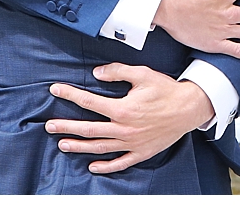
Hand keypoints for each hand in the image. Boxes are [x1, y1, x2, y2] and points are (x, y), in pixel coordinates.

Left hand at [44, 63, 213, 173]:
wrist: (190, 107)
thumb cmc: (166, 89)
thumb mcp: (142, 74)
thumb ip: (117, 71)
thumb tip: (96, 73)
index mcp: (123, 108)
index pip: (89, 101)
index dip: (70, 94)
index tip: (55, 90)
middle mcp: (124, 128)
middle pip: (89, 129)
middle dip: (66, 126)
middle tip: (49, 125)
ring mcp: (132, 143)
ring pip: (100, 147)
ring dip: (79, 146)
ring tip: (63, 144)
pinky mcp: (142, 152)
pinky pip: (121, 162)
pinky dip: (106, 166)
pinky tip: (93, 166)